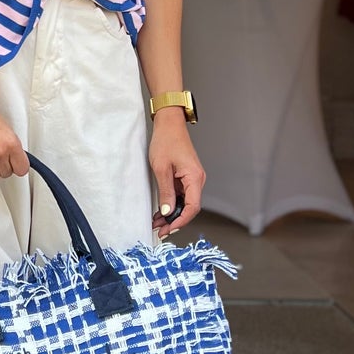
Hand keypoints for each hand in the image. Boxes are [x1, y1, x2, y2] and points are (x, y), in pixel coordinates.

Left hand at [148, 107, 204, 234]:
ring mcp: (192, 179)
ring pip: (185, 203)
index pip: (193, 207)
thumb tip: (167, 212)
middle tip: (160, 230)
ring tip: (157, 223)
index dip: (181, 221)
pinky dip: (172, 204)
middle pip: (189, 208)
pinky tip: (160, 211)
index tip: (169, 229)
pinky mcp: (186, 177)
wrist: (169, 124)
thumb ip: (165, 193)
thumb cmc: (166, 141)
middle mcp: (197, 180)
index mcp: (194, 178)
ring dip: (172, 214)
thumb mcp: (161, 169)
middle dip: (175, 221)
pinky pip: (181, 195)